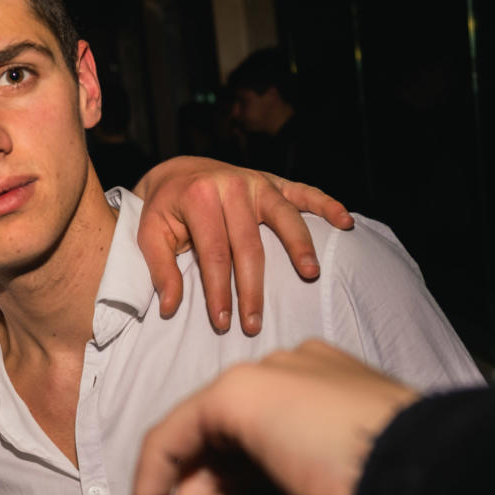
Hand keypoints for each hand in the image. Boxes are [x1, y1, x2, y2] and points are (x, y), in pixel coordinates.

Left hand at [132, 157, 353, 334]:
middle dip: (252, 289)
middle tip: (255, 323)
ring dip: (299, 246)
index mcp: (200, 198)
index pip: (214, 254)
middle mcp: (233, 186)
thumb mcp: (149, 235)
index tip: (223, 322)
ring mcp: (257, 181)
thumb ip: (160, 269)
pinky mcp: (273, 181)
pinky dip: (327, 204)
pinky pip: (304, 191)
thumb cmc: (164, 209)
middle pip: (249, 245)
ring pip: (283, 218)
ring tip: (310, 275)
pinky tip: (345, 222)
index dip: (219, 291)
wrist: (176, 171)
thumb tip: (170, 307)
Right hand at [132, 340, 417, 494]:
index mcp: (265, 383)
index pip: (189, 441)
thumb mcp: (241, 397)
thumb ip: (185, 427)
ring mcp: (321, 461)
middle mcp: (291, 417)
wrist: (425, 482)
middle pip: (220, 489)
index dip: (161, 492)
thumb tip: (174, 465)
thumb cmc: (326, 434)